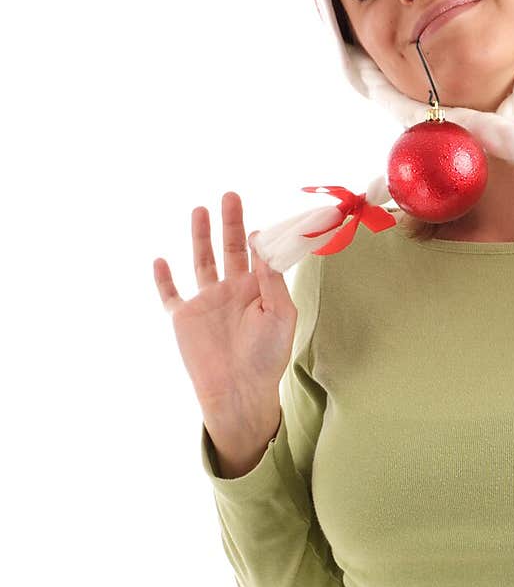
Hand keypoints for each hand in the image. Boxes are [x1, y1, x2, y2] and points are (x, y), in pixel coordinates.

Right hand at [153, 192, 296, 429]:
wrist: (239, 391)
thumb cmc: (267, 357)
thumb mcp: (281, 316)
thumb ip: (272, 280)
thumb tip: (264, 244)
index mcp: (259, 290)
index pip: (259, 255)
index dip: (261, 236)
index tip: (265, 220)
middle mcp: (232, 291)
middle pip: (230, 248)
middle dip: (230, 222)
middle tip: (230, 196)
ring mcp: (207, 302)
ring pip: (202, 261)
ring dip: (200, 236)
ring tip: (200, 209)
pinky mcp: (184, 318)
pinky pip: (170, 294)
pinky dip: (163, 278)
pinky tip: (160, 260)